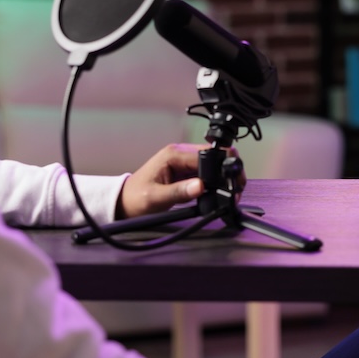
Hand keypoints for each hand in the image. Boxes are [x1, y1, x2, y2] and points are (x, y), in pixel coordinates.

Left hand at [115, 143, 244, 219]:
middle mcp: (180, 154)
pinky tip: (217, 193)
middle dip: (226, 170)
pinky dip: (215, 183)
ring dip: (222, 177)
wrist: (124, 203)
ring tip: (229, 192)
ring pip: (213, 165)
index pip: (206, 155)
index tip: (231, 182)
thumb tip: (200, 186)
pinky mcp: (185, 172)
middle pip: (214, 156)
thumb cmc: (135, 198)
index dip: (221, 167)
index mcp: (173, 154)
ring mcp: (184, 163)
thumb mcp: (155, 198)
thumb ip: (178, 192)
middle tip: (235, 188)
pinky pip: (206, 174)